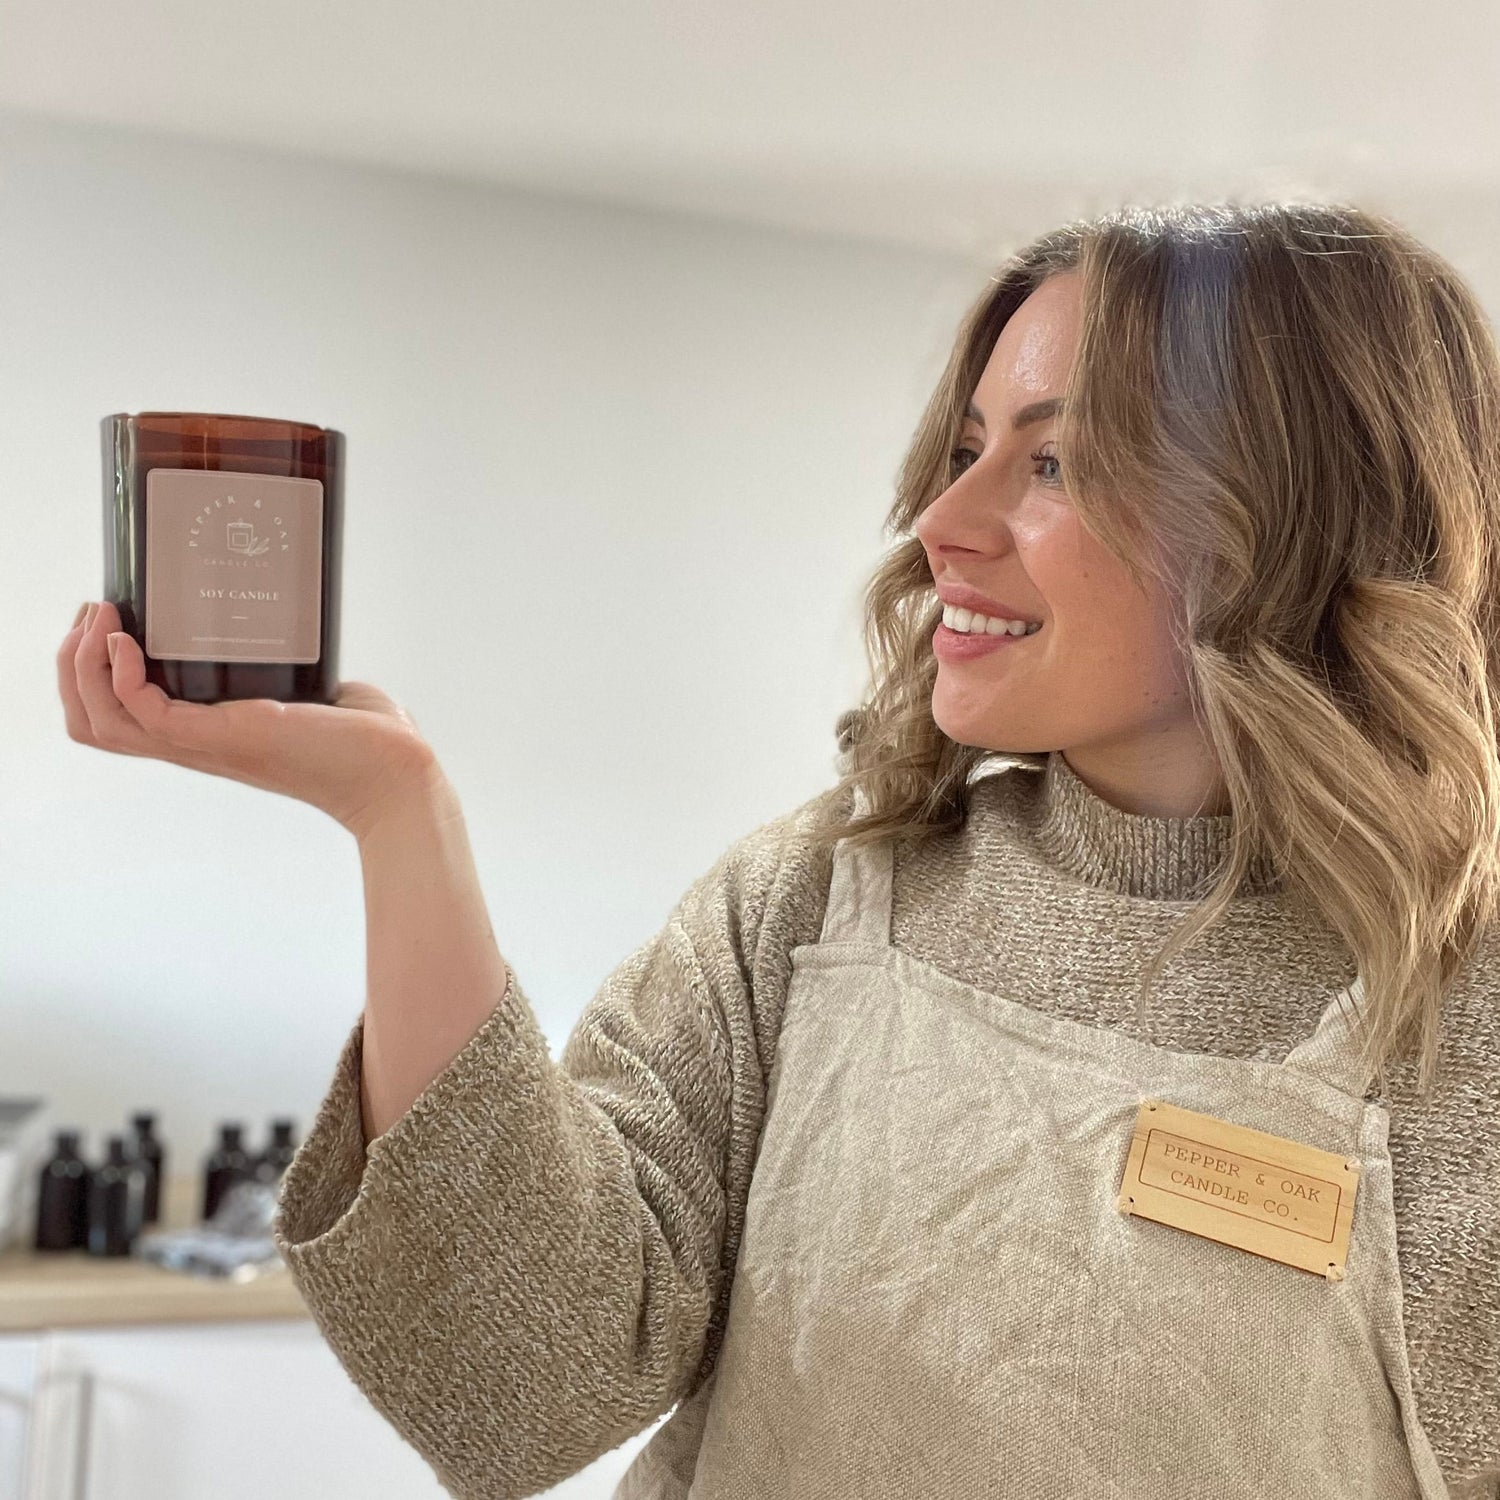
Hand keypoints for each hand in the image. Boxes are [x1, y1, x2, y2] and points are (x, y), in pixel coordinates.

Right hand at [59, 600, 442, 836]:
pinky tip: (128, 639)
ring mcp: (208, 743)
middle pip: (93, 723)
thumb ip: (299, 675)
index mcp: (211, 736)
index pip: (120, 722)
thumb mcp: (318, 694)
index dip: (93, 676)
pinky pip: (145, 712)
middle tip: (92, 615)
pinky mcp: (227, 735)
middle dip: (73, 665)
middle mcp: (199, 745)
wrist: (401, 775)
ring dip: (84, 663)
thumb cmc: (372, 743)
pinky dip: (120, 674)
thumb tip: (304, 648)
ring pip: (104, 720)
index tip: (105, 624)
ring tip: (99, 618)